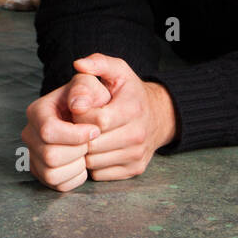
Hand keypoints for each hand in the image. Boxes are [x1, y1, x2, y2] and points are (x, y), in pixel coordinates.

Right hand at [21, 72, 110, 191]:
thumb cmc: (88, 99)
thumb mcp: (88, 85)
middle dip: (77, 151)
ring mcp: (33, 155)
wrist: (87, 114)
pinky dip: (75, 178)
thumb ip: (84, 88)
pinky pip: (58, 185)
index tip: (95, 131)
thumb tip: (79, 106)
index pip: (48, 131)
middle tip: (90, 142)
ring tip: (85, 152)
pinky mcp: (41, 172)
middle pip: (50, 156)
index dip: (75, 135)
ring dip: (76, 166)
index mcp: (37, 111)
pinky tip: (81, 162)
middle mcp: (29, 134)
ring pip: (52, 174)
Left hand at [71, 54, 177, 180]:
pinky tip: (96, 149)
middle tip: (77, 126)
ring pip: (93, 162)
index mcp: (132, 109)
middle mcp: (137, 135)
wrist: (159, 116)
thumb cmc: (131, 93)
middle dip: (79, 136)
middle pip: (92, 144)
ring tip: (85, 137)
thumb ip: (98, 63)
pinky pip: (100, 174)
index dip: (80, 117)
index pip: (95, 121)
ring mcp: (137, 155)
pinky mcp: (134, 170)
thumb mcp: (119, 71)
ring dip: (84, 152)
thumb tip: (78, 64)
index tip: (78, 110)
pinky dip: (93, 165)